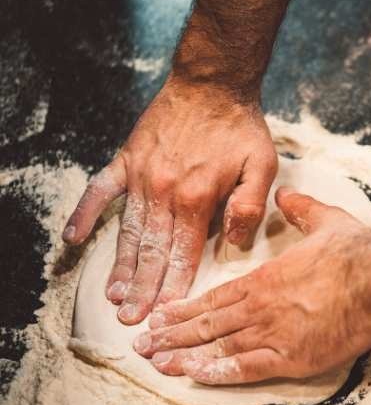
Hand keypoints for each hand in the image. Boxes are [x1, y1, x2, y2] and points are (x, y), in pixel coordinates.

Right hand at [63, 76, 277, 324]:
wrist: (213, 84)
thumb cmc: (241, 127)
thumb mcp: (262, 165)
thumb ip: (249, 206)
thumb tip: (235, 242)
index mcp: (199, 198)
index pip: (184, 253)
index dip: (175, 286)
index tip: (166, 314)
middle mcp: (165, 191)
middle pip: (152, 250)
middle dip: (144, 288)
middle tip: (133, 319)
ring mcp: (141, 176)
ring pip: (128, 231)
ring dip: (120, 265)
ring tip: (113, 296)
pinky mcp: (126, 160)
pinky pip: (100, 191)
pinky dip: (86, 215)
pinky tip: (73, 240)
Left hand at [132, 188, 370, 383]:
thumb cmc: (355, 251)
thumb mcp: (325, 220)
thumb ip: (301, 209)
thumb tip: (286, 194)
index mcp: (266, 277)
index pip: (215, 297)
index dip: (185, 308)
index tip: (162, 315)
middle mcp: (261, 305)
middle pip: (208, 323)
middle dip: (173, 335)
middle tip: (143, 344)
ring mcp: (273, 332)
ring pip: (219, 345)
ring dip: (185, 355)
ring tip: (156, 362)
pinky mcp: (292, 357)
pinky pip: (246, 368)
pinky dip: (218, 372)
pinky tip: (195, 375)